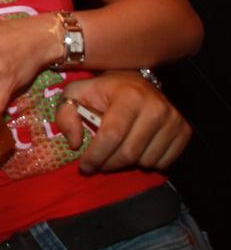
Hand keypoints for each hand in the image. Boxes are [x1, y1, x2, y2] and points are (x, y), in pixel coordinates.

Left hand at [55, 70, 189, 173]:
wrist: (136, 82)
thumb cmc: (102, 91)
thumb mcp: (76, 94)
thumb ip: (66, 114)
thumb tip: (75, 142)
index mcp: (128, 95)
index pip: (111, 135)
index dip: (95, 156)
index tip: (84, 166)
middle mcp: (155, 106)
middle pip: (129, 153)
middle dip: (108, 164)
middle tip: (97, 164)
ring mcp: (173, 119)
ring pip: (146, 161)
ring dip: (126, 164)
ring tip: (115, 151)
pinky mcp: (184, 130)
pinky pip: (163, 162)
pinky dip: (145, 163)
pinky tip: (135, 149)